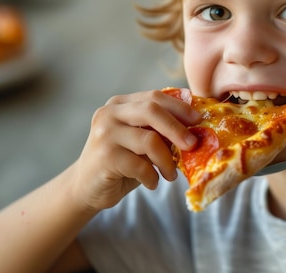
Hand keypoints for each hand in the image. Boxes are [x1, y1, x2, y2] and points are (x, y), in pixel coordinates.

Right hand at [70, 89, 199, 211]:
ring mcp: (104, 134)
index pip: (154, 97)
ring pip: (149, 140)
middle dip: (178, 128)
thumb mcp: (140, 141)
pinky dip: (152, 177)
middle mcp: (109, 114)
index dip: (180, 107)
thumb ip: (159, 131)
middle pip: (152, 111)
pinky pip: (140, 165)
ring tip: (170, 174)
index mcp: (120, 104)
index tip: (199, 119)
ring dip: (167, 160)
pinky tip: (152, 182)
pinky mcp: (104, 157)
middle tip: (193, 145)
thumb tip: (196, 128)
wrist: (86, 188)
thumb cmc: (121, 162)